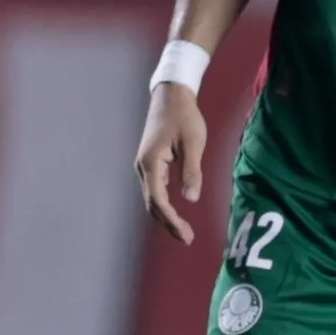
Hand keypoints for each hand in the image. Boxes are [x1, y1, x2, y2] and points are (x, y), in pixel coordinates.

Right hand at [134, 81, 208, 243]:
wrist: (171, 96)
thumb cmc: (184, 117)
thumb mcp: (193, 143)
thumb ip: (191, 171)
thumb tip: (191, 199)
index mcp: (151, 163)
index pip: (158, 200)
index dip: (171, 220)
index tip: (186, 234)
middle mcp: (143, 167)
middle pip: (152, 204)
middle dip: (168, 223)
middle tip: (187, 238)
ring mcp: (144, 166)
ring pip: (152, 198)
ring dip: (166, 216)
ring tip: (183, 230)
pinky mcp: (150, 163)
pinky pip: (154, 190)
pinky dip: (164, 204)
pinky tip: (176, 212)